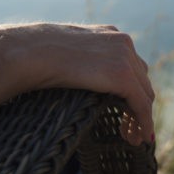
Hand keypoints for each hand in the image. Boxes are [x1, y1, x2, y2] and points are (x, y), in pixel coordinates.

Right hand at [0, 23, 155, 145]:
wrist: (29, 52)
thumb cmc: (35, 54)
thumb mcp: (66, 53)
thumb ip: (82, 61)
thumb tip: (79, 77)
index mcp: (110, 35)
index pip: (132, 67)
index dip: (133, 92)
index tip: (127, 113)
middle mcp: (123, 43)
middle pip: (142, 81)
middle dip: (139, 107)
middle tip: (132, 131)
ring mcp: (125, 58)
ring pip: (144, 94)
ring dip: (142, 119)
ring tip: (134, 138)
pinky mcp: (122, 76)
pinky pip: (141, 105)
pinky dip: (144, 123)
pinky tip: (141, 139)